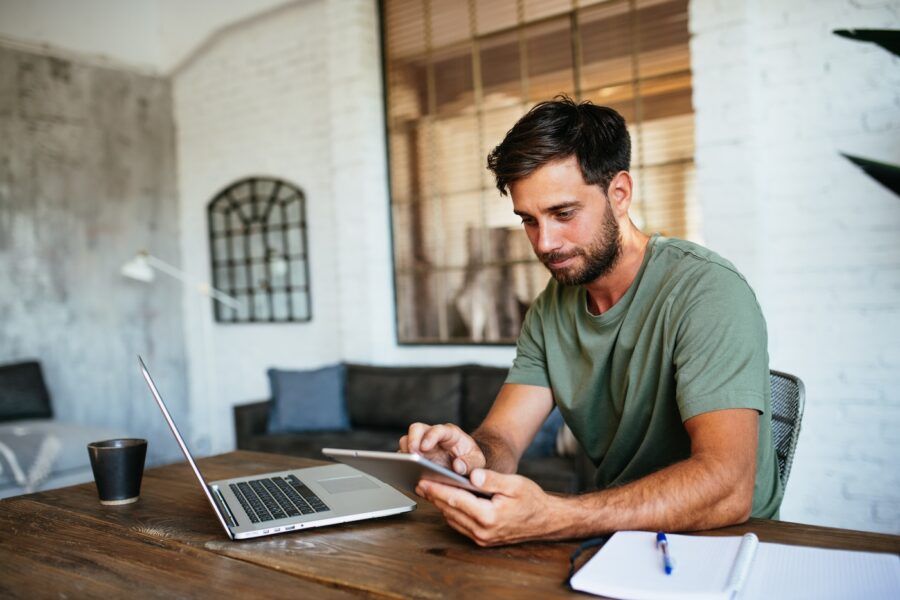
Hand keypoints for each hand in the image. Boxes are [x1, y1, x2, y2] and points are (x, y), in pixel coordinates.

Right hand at [399, 422, 485, 474]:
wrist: (466, 464)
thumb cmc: (470, 460)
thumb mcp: (477, 461)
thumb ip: (471, 464)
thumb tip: (458, 467)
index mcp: (450, 434)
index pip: (438, 430)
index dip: (430, 437)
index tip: (424, 447)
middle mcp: (433, 436)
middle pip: (417, 429)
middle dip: (412, 440)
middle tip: (411, 456)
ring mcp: (422, 445)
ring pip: (406, 441)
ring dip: (404, 452)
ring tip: (406, 467)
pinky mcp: (415, 456)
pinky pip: (404, 457)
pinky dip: (402, 464)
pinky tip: (405, 475)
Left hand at [415, 469, 561, 545]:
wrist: (545, 521)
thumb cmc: (532, 500)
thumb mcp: (515, 484)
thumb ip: (491, 479)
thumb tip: (472, 474)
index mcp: (489, 516)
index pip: (456, 500)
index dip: (437, 489)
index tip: (423, 480)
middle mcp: (482, 531)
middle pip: (450, 510)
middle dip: (434, 496)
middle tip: (419, 483)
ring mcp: (482, 538)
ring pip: (453, 519)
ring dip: (440, 505)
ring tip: (428, 490)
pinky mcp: (482, 540)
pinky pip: (460, 525)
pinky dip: (451, 513)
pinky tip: (445, 501)